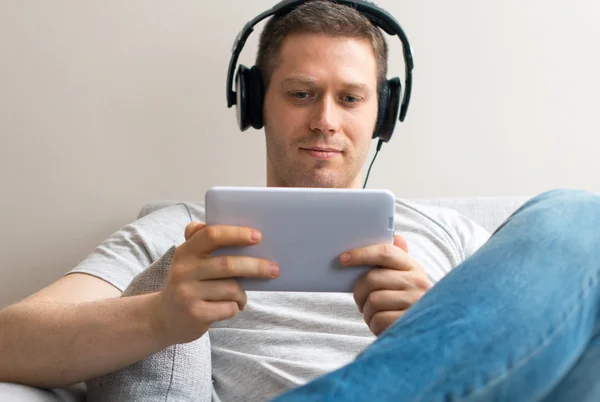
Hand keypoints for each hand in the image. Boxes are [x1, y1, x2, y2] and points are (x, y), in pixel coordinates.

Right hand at [156, 222, 278, 344]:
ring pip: (231, 289)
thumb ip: (201, 241)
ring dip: (242, 293)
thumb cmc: (188, 283)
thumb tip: (218, 225)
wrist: (164, 318)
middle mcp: (183, 271)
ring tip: (241, 296)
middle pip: (227, 264)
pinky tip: (231, 307)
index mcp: (185, 252)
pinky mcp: (194, 314)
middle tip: (274, 269)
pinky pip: (228, 308)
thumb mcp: (188, 260)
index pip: (211, 235)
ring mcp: (187, 293)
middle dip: (255, 266)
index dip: (236, 234)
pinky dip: (236, 307)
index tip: (258, 237)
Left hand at [341, 234, 431, 335]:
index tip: (343, 259)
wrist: (428, 334)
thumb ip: (398, 260)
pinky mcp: (408, 323)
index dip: (362, 254)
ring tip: (373, 313)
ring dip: (366, 310)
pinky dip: (373, 324)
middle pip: (373, 278)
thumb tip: (397, 236)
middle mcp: (418, 283)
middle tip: (360, 299)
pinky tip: (380, 324)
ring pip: (373, 300)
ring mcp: (415, 303)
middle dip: (359, 291)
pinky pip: (378, 319)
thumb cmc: (407, 303)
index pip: (386, 253)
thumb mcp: (406, 280)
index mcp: (414, 268)